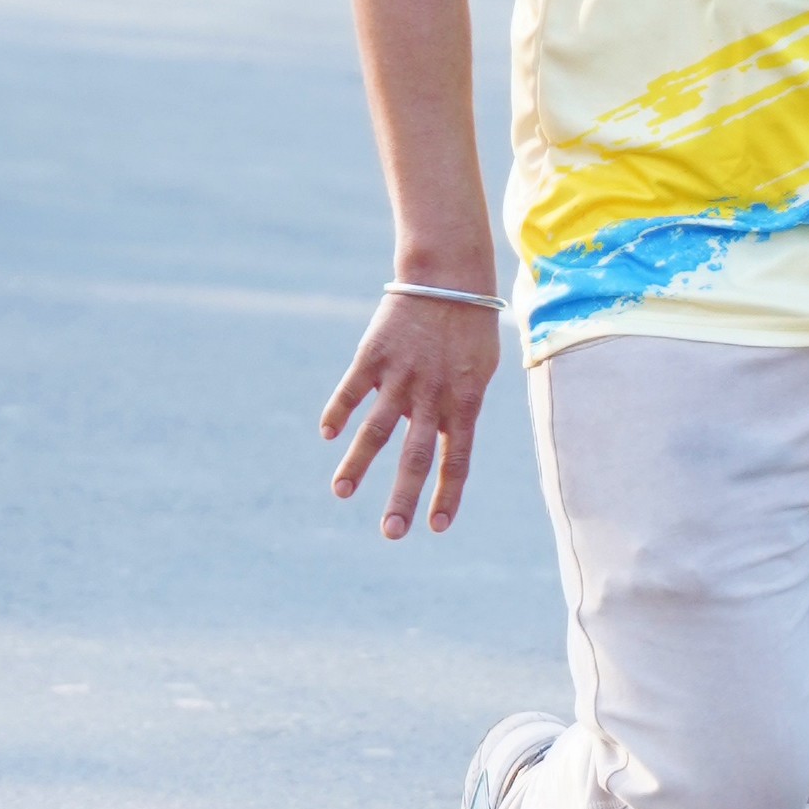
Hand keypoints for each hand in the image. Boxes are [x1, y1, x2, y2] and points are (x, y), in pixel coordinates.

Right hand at [320, 289, 501, 539]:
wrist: (449, 275)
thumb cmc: (471, 326)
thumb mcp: (480, 370)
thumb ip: (461, 407)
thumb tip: (441, 438)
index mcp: (464, 402)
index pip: (458, 460)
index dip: (447, 494)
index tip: (435, 527)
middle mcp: (431, 396)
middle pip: (415, 457)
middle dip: (402, 498)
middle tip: (391, 533)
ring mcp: (400, 376)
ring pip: (376, 430)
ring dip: (358, 465)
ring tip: (341, 493)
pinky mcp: (374, 355)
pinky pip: (352, 390)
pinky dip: (339, 412)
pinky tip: (328, 435)